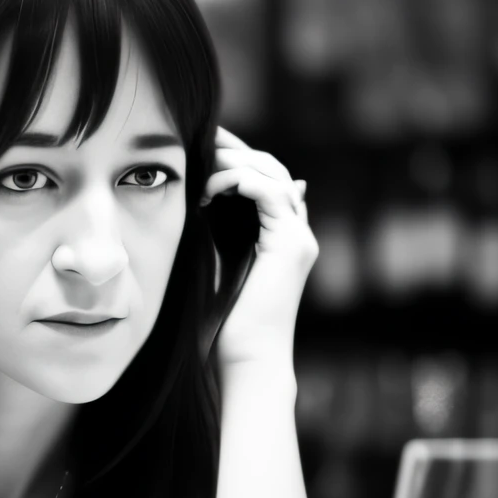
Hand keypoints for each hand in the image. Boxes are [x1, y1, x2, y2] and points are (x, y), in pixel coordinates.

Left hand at [201, 126, 317, 370]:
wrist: (246, 361)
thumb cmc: (223, 327)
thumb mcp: (213, 268)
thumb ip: (213, 236)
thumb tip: (202, 207)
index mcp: (278, 238)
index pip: (264, 180)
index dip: (235, 158)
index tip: (199, 147)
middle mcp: (295, 234)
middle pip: (272, 170)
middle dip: (235, 149)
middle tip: (199, 136)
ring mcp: (298, 239)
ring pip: (274, 175)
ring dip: (234, 161)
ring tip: (200, 159)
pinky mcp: (291, 246)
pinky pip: (270, 193)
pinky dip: (239, 181)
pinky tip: (210, 189)